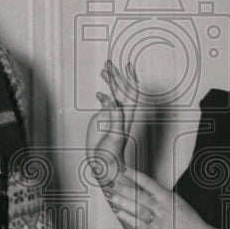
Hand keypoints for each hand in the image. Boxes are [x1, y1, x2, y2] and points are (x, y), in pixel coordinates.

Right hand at [86, 59, 138, 186]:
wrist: (105, 166)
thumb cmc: (111, 155)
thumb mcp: (114, 135)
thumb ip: (114, 118)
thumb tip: (111, 100)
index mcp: (125, 115)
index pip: (130, 92)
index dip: (129, 78)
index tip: (126, 66)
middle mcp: (120, 113)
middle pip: (121, 90)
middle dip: (116, 75)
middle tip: (109, 63)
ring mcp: (112, 116)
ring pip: (113, 95)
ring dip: (110, 83)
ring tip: (105, 70)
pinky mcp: (104, 121)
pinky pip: (105, 104)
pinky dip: (103, 96)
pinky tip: (99, 93)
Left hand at [102, 166, 205, 228]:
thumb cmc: (189, 221)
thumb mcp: (177, 202)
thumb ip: (161, 196)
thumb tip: (144, 188)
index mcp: (168, 197)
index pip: (148, 182)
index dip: (134, 175)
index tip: (123, 169)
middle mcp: (162, 207)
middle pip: (138, 194)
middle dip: (122, 187)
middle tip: (110, 180)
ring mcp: (157, 220)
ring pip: (136, 208)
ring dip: (121, 200)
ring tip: (110, 194)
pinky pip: (137, 224)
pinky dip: (126, 217)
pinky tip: (117, 211)